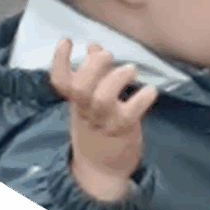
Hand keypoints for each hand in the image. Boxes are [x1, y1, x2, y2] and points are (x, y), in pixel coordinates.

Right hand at [49, 40, 158, 202]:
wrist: (102, 169)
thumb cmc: (98, 127)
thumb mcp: (89, 102)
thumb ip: (92, 75)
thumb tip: (94, 47)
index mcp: (76, 102)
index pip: (60, 81)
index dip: (59, 61)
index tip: (67, 40)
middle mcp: (86, 111)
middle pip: (80, 88)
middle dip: (93, 67)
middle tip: (107, 54)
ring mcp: (104, 122)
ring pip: (102, 100)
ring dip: (116, 80)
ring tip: (131, 68)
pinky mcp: (123, 130)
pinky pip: (130, 114)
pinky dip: (141, 100)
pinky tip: (150, 90)